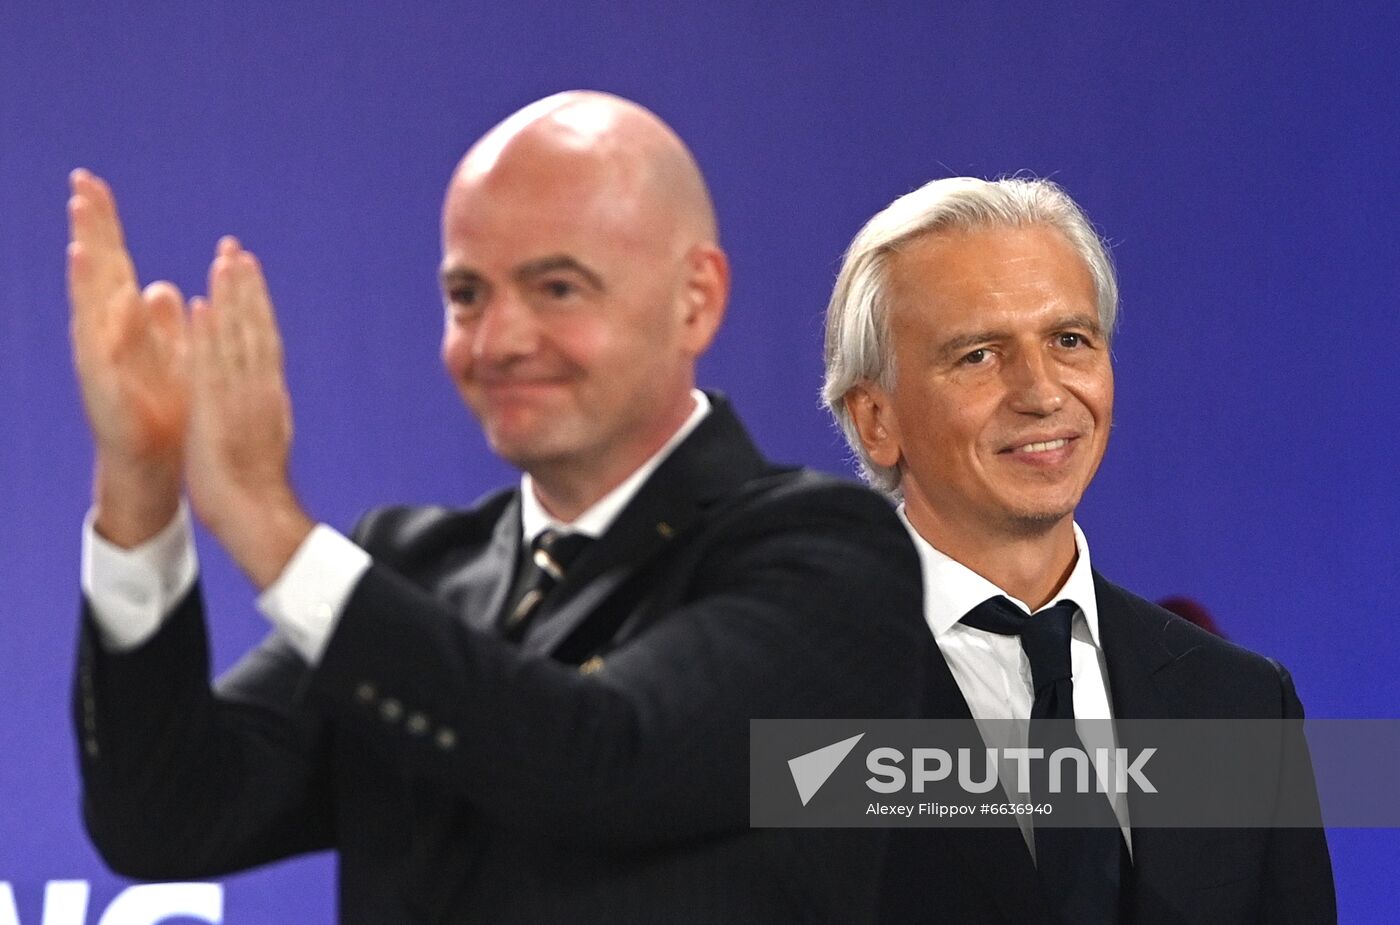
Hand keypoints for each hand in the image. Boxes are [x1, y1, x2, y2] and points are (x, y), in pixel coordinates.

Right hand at [67, 169, 188, 545]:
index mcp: (124, 323)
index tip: (91, 182)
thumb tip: (163, 287)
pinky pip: (105, 356)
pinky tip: (111, 305)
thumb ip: (161, 323)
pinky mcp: (107, 391)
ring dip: (87, 277)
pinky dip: (108, 332)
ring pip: (91, 310)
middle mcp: (105, 335)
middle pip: (96, 273)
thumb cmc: (160, 406)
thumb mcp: (166, 356)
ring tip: (82, 241)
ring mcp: (102, 361)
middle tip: (79, 187)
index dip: (101, 224)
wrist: (153, 460)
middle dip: (89, 232)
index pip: (110, 262)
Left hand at [185, 237, 312, 587]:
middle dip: (245, 288)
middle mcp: (260, 388)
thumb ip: (261, 406)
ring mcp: (241, 397)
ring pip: (237, 337)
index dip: (256, 303)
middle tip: (235, 248)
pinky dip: (207, 334)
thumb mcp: (264, 436)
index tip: (247, 271)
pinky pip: (211, 365)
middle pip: (255, 329)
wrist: (256, 514)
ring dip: (230, 297)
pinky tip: (198, 306)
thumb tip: (263, 387)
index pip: (263, 339)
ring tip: (223, 260)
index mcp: (269, 394)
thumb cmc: (255, 485)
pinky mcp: (218, 409)